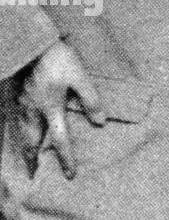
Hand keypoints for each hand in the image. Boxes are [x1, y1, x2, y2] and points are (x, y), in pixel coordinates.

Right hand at [15, 41, 103, 180]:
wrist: (33, 44)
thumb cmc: (59, 59)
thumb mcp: (80, 77)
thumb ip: (91, 99)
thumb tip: (100, 122)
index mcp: (52, 109)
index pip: (60, 140)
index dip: (66, 158)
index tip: (70, 175)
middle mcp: (34, 111)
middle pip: (32, 142)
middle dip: (33, 159)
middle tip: (34, 173)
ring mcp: (23, 104)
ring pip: (22, 133)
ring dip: (25, 148)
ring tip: (28, 158)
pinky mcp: (17, 96)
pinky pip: (18, 121)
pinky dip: (21, 132)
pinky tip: (24, 131)